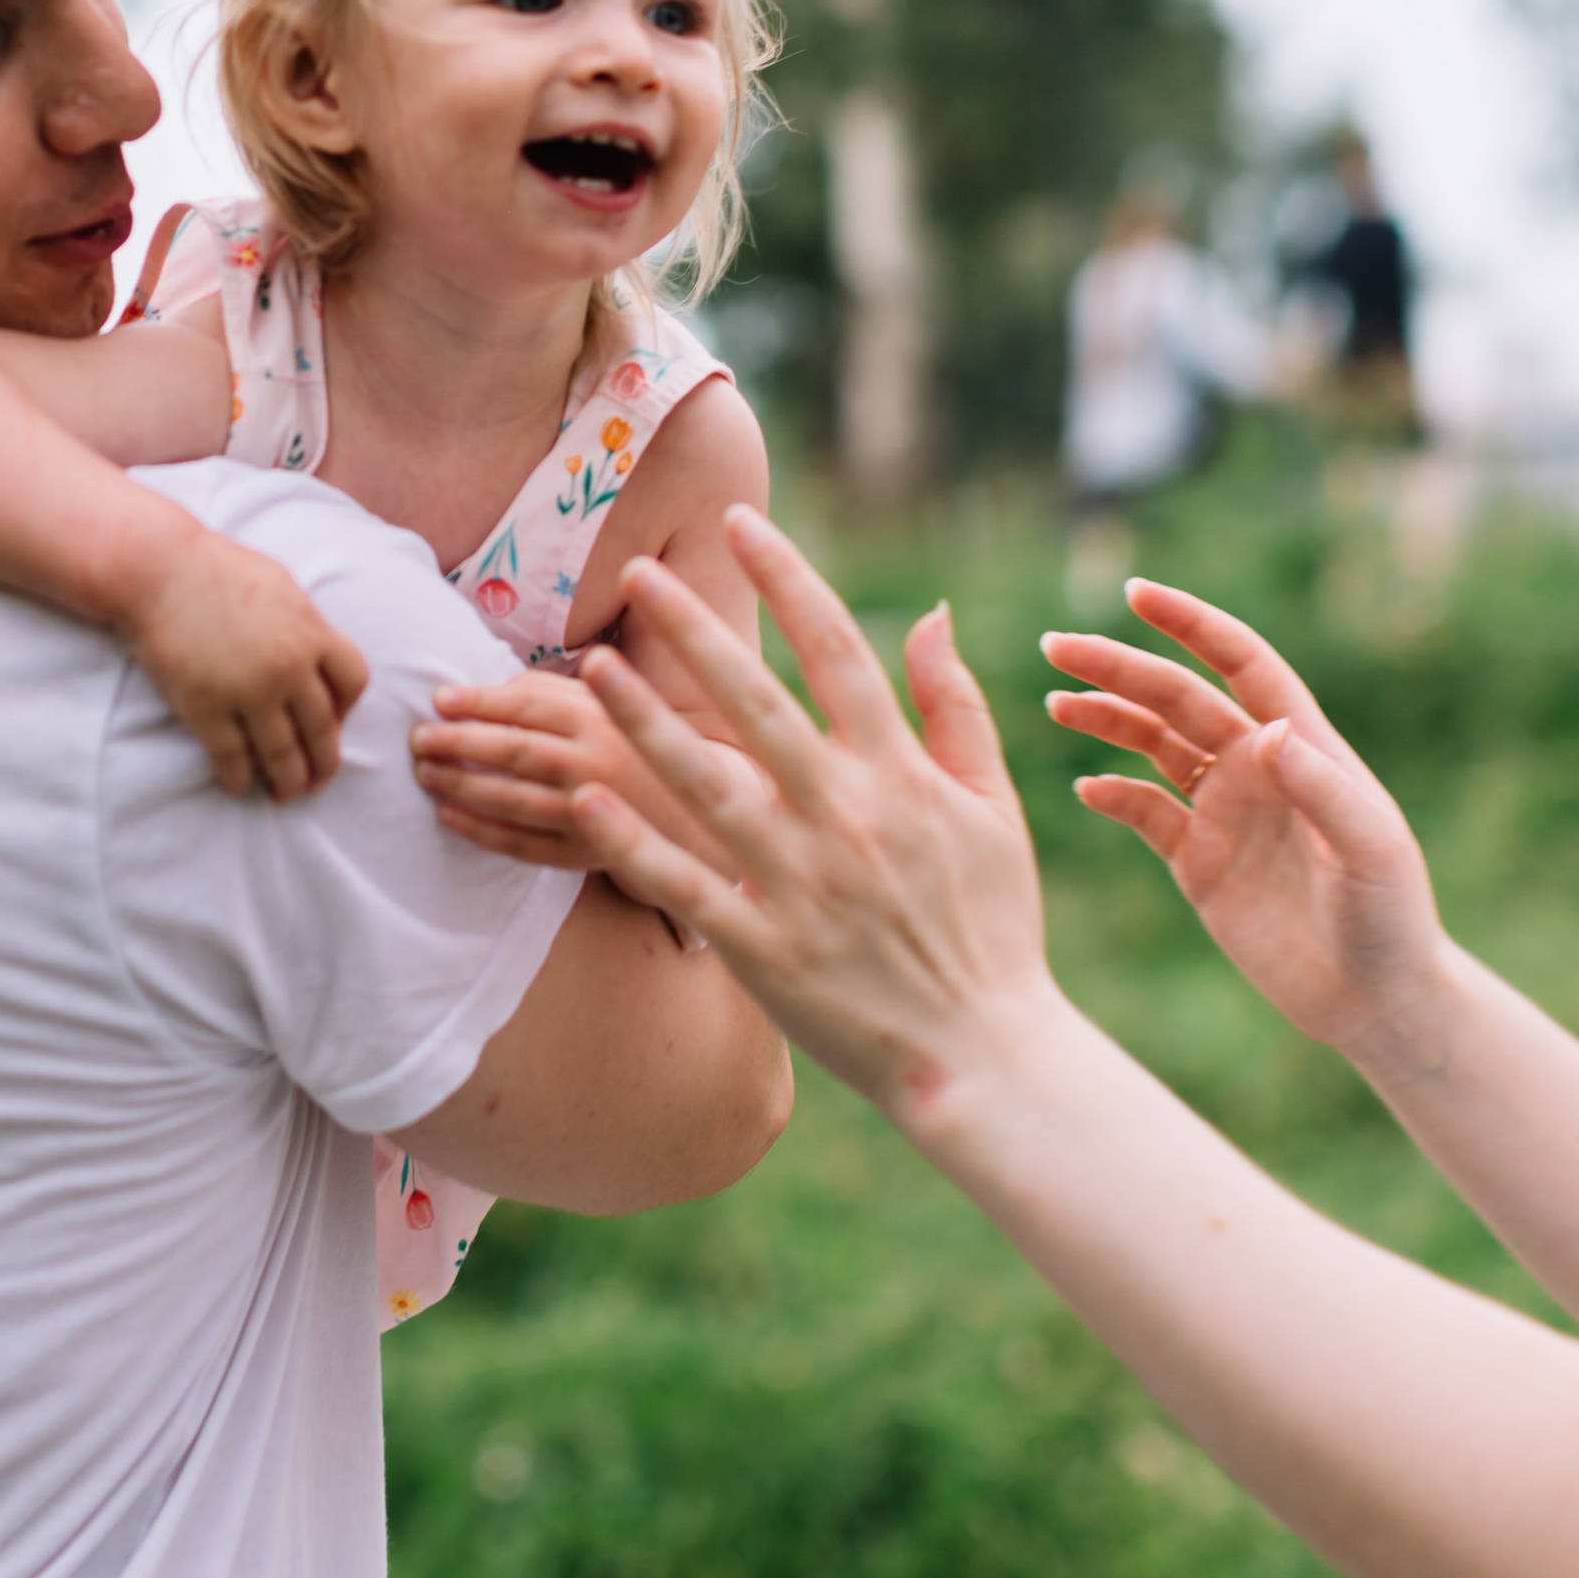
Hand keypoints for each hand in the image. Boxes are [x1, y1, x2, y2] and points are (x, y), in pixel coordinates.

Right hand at [121, 525, 369, 800]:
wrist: (157, 569)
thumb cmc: (215, 568)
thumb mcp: (279, 585)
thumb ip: (303, 622)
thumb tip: (316, 649)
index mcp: (311, 632)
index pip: (353, 683)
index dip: (347, 710)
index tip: (334, 723)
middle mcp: (288, 668)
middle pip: (322, 729)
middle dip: (323, 762)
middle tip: (318, 781)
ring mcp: (248, 691)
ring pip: (282, 754)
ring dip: (288, 782)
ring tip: (286, 794)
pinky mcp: (206, 708)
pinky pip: (233, 758)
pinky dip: (240, 779)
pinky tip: (239, 786)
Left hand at [409, 665, 663, 869]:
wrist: (692, 810)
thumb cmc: (631, 744)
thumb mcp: (607, 704)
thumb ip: (552, 691)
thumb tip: (489, 690)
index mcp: (601, 718)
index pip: (528, 706)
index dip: (479, 701)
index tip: (438, 699)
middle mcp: (596, 763)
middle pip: (516, 752)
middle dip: (460, 743)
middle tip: (417, 738)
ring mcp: (591, 813)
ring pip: (514, 800)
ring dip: (462, 786)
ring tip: (424, 774)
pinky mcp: (584, 854)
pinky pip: (523, 844)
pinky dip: (481, 831)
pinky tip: (447, 816)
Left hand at [562, 506, 1060, 1129]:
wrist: (984, 1056)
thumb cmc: (992, 925)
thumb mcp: (991, 806)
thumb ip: (957, 704)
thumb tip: (931, 610)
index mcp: (900, 774)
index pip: (837, 650)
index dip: (787, 578)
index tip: (740, 521)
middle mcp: (844, 816)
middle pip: (757, 702)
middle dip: (695, 630)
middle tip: (639, 572)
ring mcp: (799, 883)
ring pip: (706, 785)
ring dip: (645, 722)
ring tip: (590, 667)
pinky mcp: (764, 949)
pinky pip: (686, 886)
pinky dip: (636, 842)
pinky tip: (586, 795)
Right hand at [1042, 580, 1446, 1064]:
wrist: (1375, 1000)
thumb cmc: (1390, 918)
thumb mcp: (1368, 850)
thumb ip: (1321, 789)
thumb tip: (1267, 729)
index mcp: (1299, 746)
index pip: (1239, 664)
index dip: (1191, 624)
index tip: (1136, 593)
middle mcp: (1256, 768)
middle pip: (1176, 698)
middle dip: (1117, 667)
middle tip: (1056, 646)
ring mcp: (1224, 812)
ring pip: (1151, 744)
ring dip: (1105, 718)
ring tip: (1055, 702)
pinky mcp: (1199, 861)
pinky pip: (1143, 813)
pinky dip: (1111, 794)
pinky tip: (1086, 788)